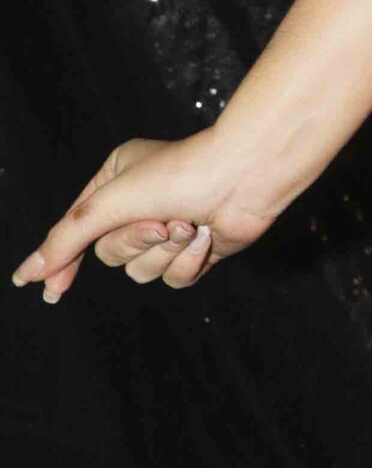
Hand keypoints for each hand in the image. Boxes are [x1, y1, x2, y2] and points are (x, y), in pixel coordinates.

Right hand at [10, 131, 282, 303]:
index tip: (50, 292)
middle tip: (162, 221)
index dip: (61, 261)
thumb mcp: (110, 204)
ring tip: (189, 223)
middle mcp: (141, 203)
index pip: (76, 228)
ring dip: (164, 252)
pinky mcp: (196, 248)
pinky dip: (188, 261)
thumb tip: (28, 273)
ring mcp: (170, 227)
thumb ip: (67, 239)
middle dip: (135, 243)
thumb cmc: (179, 175)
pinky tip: (206, 236)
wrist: (246, 176)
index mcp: (116, 179)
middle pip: (111, 254)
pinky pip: (175, 277)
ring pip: (142, 270)